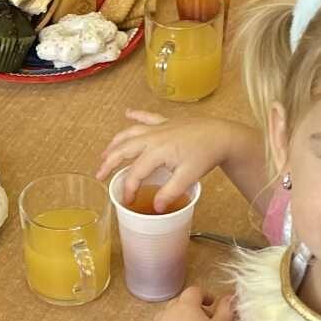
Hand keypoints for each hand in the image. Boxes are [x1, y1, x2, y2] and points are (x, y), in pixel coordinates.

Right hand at [98, 109, 242, 210]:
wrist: (222, 135)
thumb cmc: (206, 154)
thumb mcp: (189, 177)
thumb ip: (170, 192)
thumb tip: (155, 207)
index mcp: (157, 151)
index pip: (135, 172)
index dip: (128, 188)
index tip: (126, 200)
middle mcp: (153, 137)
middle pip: (124, 149)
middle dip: (109, 163)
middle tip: (99, 175)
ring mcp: (158, 127)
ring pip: (130, 133)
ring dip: (115, 142)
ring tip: (105, 153)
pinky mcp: (166, 122)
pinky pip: (146, 117)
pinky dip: (136, 115)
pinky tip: (127, 113)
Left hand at [144, 286, 235, 320]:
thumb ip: (226, 308)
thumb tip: (229, 297)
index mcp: (186, 305)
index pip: (194, 292)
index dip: (204, 295)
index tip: (211, 304)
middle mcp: (168, 312)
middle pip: (178, 302)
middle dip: (190, 307)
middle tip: (201, 320)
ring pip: (164, 315)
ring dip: (174, 318)